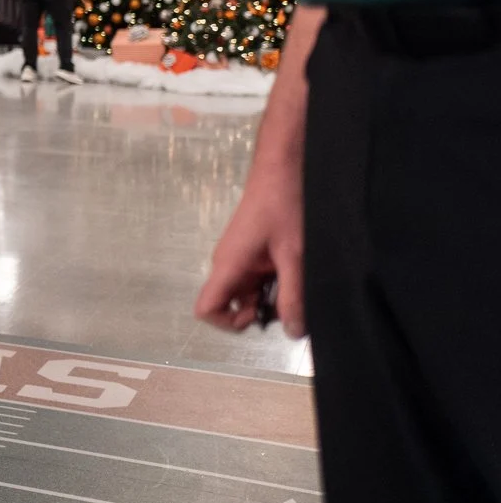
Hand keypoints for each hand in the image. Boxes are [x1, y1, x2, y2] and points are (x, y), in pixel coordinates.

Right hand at [195, 148, 305, 336]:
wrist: (283, 171)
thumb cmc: (284, 206)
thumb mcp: (294, 256)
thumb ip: (293, 295)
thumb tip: (292, 331)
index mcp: (229, 265)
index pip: (206, 308)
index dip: (227, 323)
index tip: (259, 318)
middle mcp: (226, 264)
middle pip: (228, 305)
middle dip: (258, 313)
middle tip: (289, 301)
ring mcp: (237, 258)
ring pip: (245, 294)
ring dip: (269, 298)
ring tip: (296, 283)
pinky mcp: (249, 253)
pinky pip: (254, 280)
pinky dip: (273, 285)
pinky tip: (294, 271)